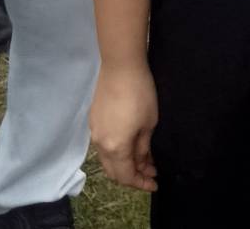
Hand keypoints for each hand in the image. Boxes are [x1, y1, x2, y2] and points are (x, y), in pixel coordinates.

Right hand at [90, 62, 158, 191]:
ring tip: (144, 159)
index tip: (155, 183)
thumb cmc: (140, 94)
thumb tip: (143, 162)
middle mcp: (99, 144)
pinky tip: (131, 145)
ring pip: (108, 158)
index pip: (125, 175)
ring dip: (125, 163)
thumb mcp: (149, 123)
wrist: (120, 66)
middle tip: (150, 174)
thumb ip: (143, 147)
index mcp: (115, 148)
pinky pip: (104, 144)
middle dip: (132, 176)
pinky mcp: (94, 120)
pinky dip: (117, 151)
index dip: (140, 183)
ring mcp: (94, 132)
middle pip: (113, 171)